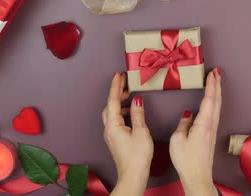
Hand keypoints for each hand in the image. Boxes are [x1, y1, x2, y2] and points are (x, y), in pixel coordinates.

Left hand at [102, 72, 152, 195]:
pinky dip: (123, 113)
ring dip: (120, 103)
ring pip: (112, 113)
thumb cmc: (137, 157)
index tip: (119, 75)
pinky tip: (132, 113)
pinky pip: (116, 120)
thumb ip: (138, 115)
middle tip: (125, 82)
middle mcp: (109, 129)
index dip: (116, 86)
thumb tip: (137, 101)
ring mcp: (111, 135)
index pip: (113, 100)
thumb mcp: (141, 132)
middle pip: (110, 106)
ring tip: (130, 96)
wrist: (133, 175)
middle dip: (117, 93)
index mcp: (113, 125)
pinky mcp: (115, 140)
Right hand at [170, 68, 221, 195]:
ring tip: (216, 82)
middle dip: (217, 85)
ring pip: (217, 106)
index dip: (211, 85)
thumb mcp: (178, 139)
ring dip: (217, 92)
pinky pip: (215, 113)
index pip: (209, 99)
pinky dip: (214, 102)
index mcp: (203, 123)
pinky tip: (212, 102)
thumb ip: (184, 124)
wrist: (197, 176)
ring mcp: (212, 130)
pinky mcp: (211, 135)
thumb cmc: (186, 160)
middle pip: (216, 100)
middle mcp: (211, 125)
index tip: (212, 73)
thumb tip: (188, 115)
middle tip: (217, 72)